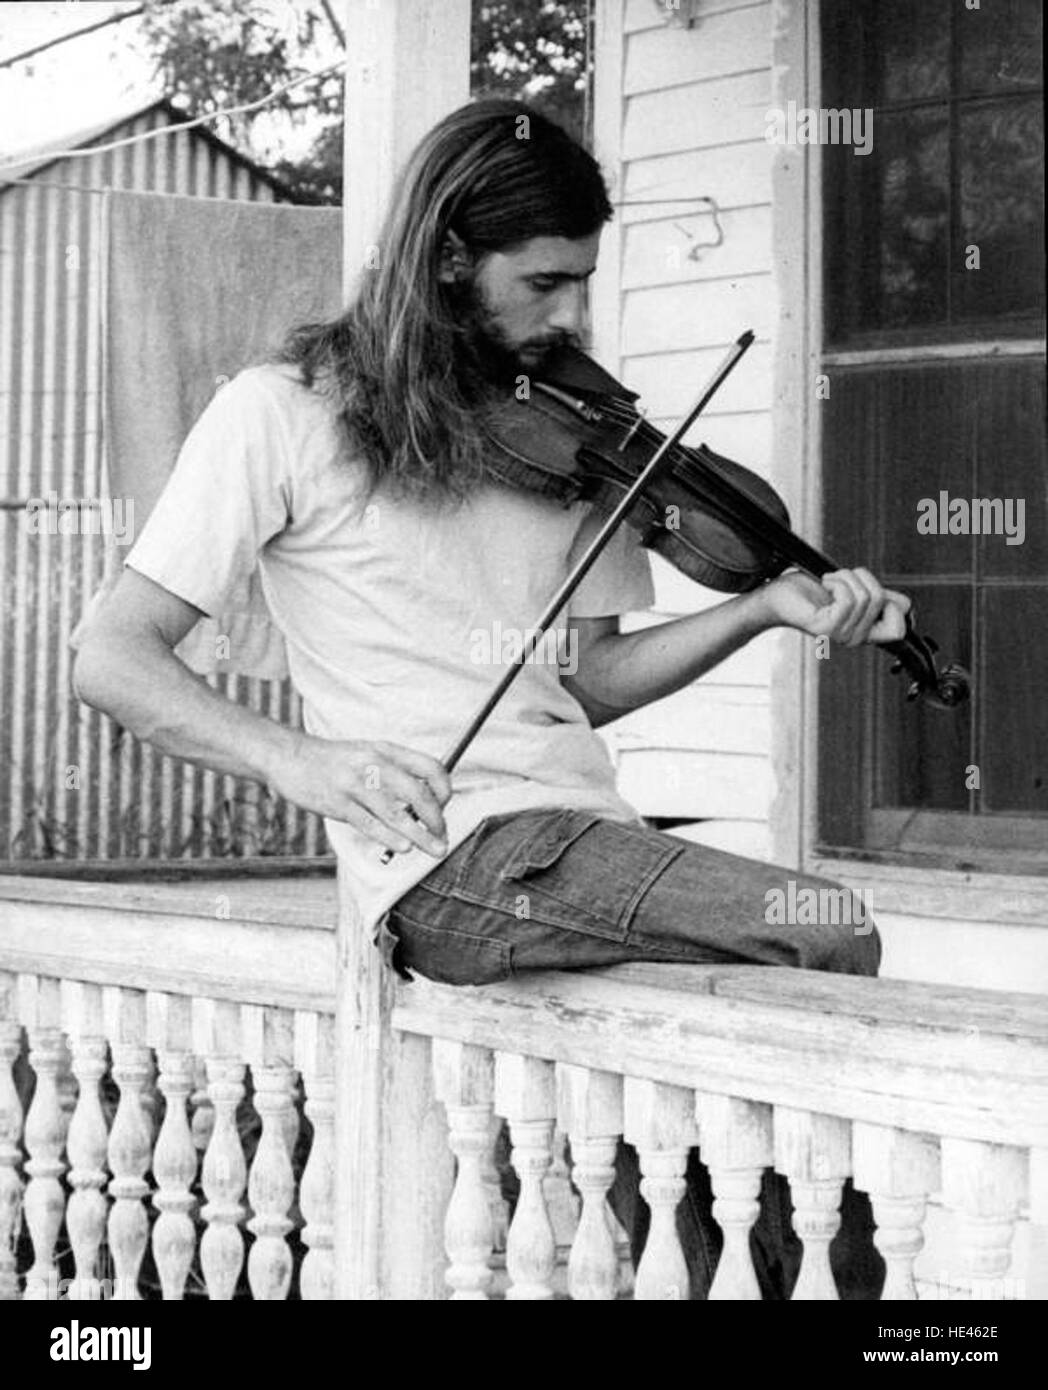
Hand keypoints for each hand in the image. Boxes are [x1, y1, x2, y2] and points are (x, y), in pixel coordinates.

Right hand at [270, 735, 450, 856]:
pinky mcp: (338, 803)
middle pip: (418, 793)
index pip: (430, 767)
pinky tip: (404, 847)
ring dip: (421, 835)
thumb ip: (394, 770)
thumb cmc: (333, 761)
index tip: (444, 807)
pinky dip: (390, 837)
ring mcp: (355, 784)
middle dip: (436, 819)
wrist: (289, 756)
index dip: (444, 789)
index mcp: (386, 750)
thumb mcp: (368, 753)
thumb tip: (424, 798)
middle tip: (442, 836)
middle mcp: (374, 764)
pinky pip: (369, 824)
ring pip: (396, 813)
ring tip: (435, 849)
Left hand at [757, 568, 910, 646]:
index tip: (870, 590)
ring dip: (847, 577)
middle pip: (882, 601)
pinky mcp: (825, 628)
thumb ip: (879, 598)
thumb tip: (906, 605)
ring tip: (830, 579)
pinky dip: (837, 582)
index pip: (899, 630)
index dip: (895, 605)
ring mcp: (840, 637)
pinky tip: (825, 584)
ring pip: (865, 596)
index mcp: (865, 633)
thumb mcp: (854, 591)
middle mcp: (854, 639)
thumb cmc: (812, 591)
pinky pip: (848, 599)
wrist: (779, 594)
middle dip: (864, 578)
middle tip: (842, 578)